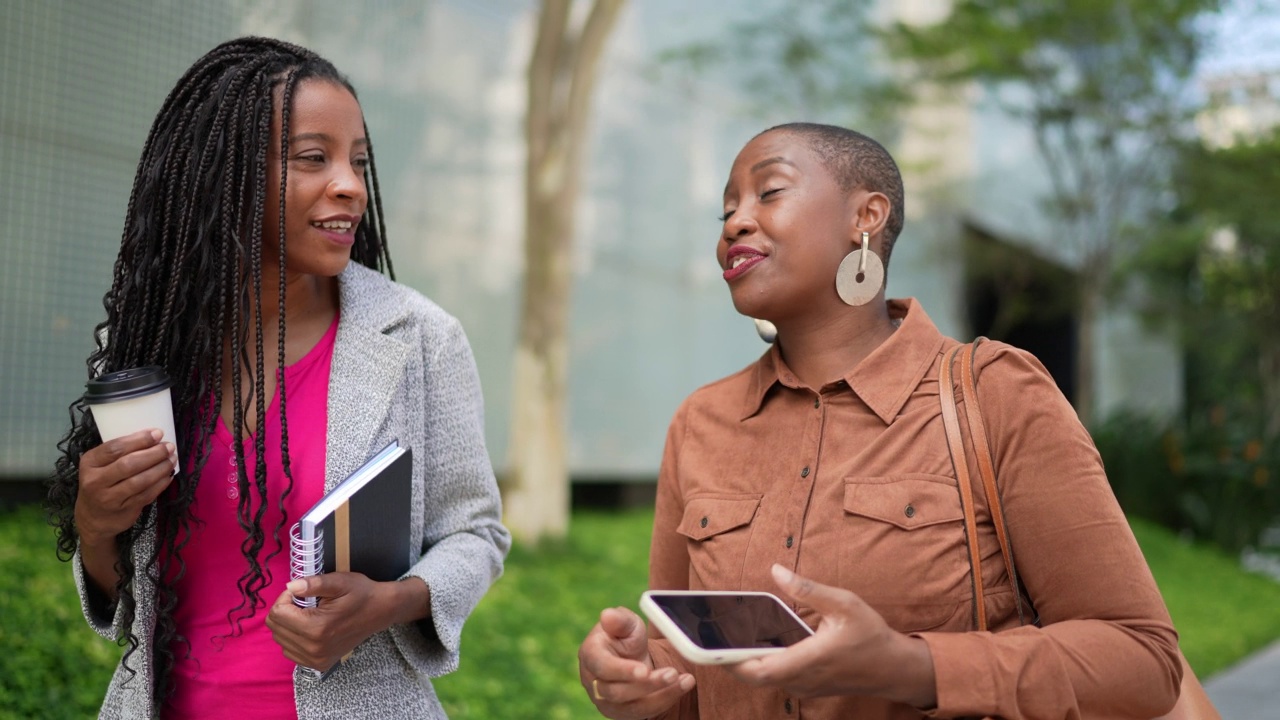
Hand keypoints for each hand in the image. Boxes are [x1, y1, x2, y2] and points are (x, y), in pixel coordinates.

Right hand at [75, 429, 175, 544]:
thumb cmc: (100, 483)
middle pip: (129, 464)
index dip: (139, 440)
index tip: (158, 433)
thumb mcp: (100, 465)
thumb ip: (120, 452)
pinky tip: (168, 475)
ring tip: (172, 459)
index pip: (115, 448)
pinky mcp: (124, 510)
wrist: (93, 518)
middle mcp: (96, 481)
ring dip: (160, 468)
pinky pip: (147, 494)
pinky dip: (161, 484)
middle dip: (153, 454)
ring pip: (140, 481)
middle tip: (168, 447)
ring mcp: (110, 498)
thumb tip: (153, 437)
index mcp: (90, 463)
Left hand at [267, 573, 386, 671]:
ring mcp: (316, 659)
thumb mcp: (339, 582)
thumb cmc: (360, 594)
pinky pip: (290, 652)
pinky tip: (309, 628)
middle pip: (275, 628)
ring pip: (280, 641)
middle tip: (304, 601)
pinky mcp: (319, 664)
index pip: (277, 614)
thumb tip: (290, 586)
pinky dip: (293, 638)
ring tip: (308, 614)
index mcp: (316, 628)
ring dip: (288, 625)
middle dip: (284, 610)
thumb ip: (313, 583)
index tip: (300, 593)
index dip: (285, 598)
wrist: (380, 611)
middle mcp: (314, 648)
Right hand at [578, 607, 694, 719]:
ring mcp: (606, 701)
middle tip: (672, 673)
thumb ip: (619, 620)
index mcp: (590, 654)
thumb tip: (607, 615)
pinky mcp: (622, 713)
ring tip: (684, 680)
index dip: (622, 671)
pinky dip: (666, 699)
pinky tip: (683, 686)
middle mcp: (593, 682)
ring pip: (633, 706)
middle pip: (617, 691)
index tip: (645, 670)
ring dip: (662, 695)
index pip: (602, 666)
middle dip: (648, 684)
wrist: (631, 656)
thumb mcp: (626, 623)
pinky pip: (645, 713)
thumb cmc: (626, 636)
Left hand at [726, 565, 936, 707]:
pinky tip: (755, 642)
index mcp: (810, 659)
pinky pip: (777, 678)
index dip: (732, 662)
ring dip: (746, 661)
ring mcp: (805, 686)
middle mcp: (803, 679)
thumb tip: (776, 570)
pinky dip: (762, 663)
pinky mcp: (808, 686)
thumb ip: (808, 589)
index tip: (711, 650)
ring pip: (765, 678)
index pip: (761, 670)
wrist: (894, 668)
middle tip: (711, 637)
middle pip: (755, 677)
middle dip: (730, 660)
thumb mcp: (844, 603)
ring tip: (727, 635)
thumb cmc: (871, 635)